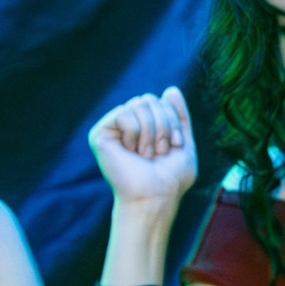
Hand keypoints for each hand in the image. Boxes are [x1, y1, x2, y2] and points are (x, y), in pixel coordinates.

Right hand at [89, 87, 196, 206]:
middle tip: (157, 153)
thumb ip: (179, 116)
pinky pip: (123, 112)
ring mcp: (113, 128)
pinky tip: (130, 152)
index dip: (173, 122)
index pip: (161, 100)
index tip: (174, 147)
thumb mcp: (184, 143)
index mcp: (146, 125)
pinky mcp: (100, 133)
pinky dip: (134, 133)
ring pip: (138, 104)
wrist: (155, 196)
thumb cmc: (171, 178)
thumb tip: (171, 89)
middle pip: (149, 99)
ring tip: (144, 155)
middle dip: (162, 126)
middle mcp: (128, 124)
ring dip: (150, 133)